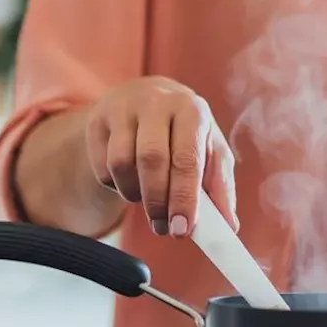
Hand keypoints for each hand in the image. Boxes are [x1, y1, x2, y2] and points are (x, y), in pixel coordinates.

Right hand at [85, 76, 237, 237]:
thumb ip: (220, 187)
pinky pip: (102, 167)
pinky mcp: (97, 119)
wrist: (147, 97)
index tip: (182, 229)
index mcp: (192, 110)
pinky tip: (128, 180)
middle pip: (151, 159)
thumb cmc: (186, 132)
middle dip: (157, 201)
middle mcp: (156, 102)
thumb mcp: (210, 150)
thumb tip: (229, 226)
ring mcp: (123, 108)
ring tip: (146, 198)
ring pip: (121, 164)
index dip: (184, 198)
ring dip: (133, 193)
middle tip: (162, 226)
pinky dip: (114, 184)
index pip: (187, 158)